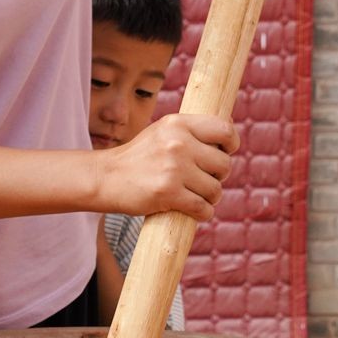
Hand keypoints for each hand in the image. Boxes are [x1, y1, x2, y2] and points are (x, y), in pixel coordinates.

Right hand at [94, 114, 238, 220]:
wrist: (106, 178)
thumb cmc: (139, 157)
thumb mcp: (163, 132)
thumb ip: (192, 130)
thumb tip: (230, 124)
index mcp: (178, 123)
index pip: (225, 130)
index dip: (231, 144)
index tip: (225, 153)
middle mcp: (178, 143)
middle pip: (224, 164)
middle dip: (218, 176)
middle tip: (204, 179)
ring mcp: (174, 168)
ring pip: (215, 189)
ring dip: (210, 197)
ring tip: (196, 196)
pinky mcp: (168, 193)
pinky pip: (203, 208)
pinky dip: (203, 213)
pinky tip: (194, 210)